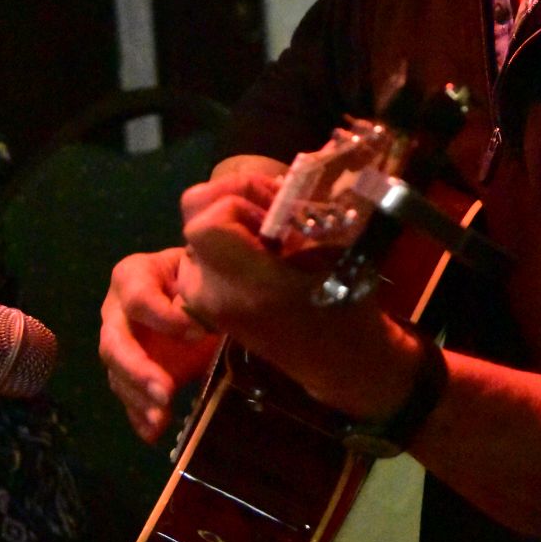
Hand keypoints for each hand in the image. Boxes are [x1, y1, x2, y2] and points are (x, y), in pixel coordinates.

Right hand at [100, 245, 219, 441]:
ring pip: (117, 374)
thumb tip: (203, 314)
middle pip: (115, 342)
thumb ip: (197, 285)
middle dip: (139, 369)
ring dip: (138, 399)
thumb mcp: (201, 269)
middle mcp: (116, 312)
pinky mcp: (128, 372)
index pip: (138, 298)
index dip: (165, 318)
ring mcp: (118, 344)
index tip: (198, 333)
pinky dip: (139, 416)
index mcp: (132, 276)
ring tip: (161, 420)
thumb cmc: (200, 273)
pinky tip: (153, 433)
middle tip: (166, 392)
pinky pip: (127, 396)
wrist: (201, 290)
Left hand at [178, 171, 425, 420]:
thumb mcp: (337, 254)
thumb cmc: (346, 308)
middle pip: (194, 217)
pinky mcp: (204, 303)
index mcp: (244, 286)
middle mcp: (212, 294)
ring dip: (231, 216)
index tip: (278, 211)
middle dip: (234, 199)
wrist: (338, 361)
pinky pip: (200, 252)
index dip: (240, 201)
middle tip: (275, 208)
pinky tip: (263, 246)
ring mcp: (202, 302)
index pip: (208, 220)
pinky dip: (227, 237)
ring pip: (195, 232)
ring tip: (271, 227)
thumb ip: (302, 217)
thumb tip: (291, 180)